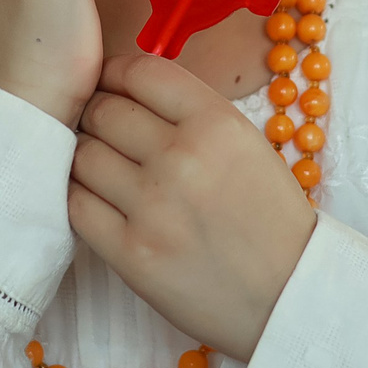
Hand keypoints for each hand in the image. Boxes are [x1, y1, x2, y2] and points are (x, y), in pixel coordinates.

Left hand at [67, 53, 317, 360]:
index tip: (108, 84)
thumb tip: (126, 92)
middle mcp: (183, 158)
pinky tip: (98, 200)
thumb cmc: (269, 219)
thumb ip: (190, 114)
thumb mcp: (247, 145)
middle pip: (103, 111)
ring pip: (82, 156)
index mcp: (217, 123)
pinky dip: (80, 198)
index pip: (140, 72)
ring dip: (84, 158)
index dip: (114, 74)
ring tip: (102, 169)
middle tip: (99, 130)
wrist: (289, 295)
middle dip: (95, 115)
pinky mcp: (131, 253)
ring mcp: (153, 207)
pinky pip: (77, 206)